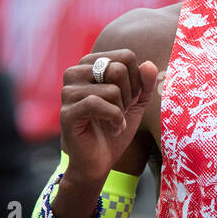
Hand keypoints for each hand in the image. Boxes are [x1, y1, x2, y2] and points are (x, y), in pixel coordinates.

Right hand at [54, 50, 157, 217]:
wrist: (99, 161)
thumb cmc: (115, 127)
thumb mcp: (136, 102)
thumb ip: (145, 82)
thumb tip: (149, 65)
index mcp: (90, 65)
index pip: (125, 56)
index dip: (136, 79)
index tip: (129, 98)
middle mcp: (75, 73)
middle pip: (118, 69)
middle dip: (129, 95)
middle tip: (121, 111)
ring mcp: (68, 92)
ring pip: (112, 89)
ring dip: (121, 110)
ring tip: (114, 122)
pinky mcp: (67, 113)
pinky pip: (98, 104)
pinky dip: (115, 119)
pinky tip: (113, 129)